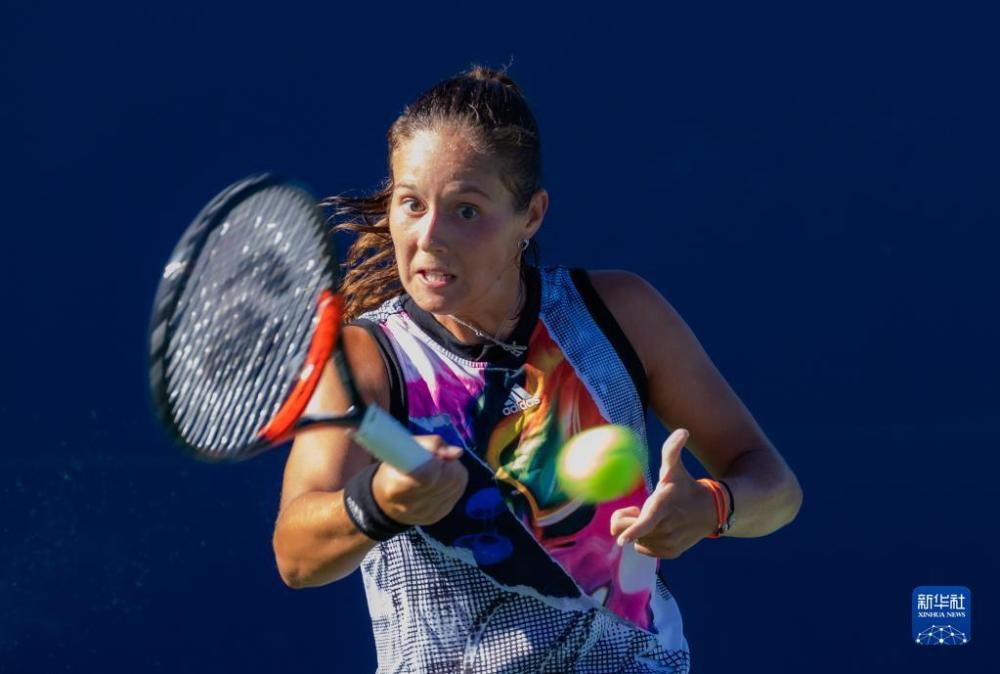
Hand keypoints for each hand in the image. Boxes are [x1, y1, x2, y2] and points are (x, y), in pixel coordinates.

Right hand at [371, 435, 468, 525]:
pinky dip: (454, 482)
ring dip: (454, 470)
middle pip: (449, 479)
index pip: (427, 475)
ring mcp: (427, 514)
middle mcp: (412, 505)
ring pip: (457, 484)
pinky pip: (458, 492)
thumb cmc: (393, 470)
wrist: (385, 504)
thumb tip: (457, 452)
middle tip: (438, 458)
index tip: (433, 455)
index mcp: (396, 487)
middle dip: (449, 463)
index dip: (436, 461)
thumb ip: (428, 444)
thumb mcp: (402, 449)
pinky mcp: (438, 516)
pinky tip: (442, 479)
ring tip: (439, 468)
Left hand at [609, 428, 717, 558]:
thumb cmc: (685, 487)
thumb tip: (683, 430)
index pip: (646, 522)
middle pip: (631, 531)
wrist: (711, 510)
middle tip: (638, 508)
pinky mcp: (671, 553)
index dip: (632, 531)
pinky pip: (644, 549)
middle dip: (627, 519)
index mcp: (664, 507)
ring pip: (637, 541)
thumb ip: (672, 450)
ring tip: (655, 517)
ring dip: (639, 530)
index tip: (621, 539)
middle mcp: (666, 528)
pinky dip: (646, 539)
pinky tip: (659, 528)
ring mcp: (669, 543)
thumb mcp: (676, 469)